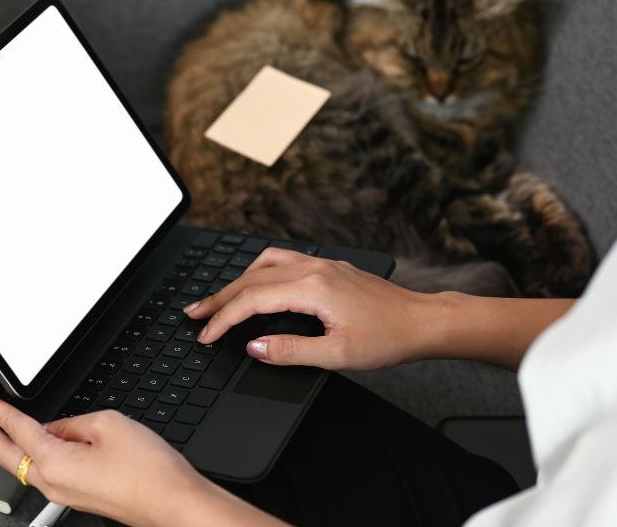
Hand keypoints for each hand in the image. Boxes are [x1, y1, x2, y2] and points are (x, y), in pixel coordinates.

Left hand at [0, 395, 281, 526]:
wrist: (172, 502)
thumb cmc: (148, 470)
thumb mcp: (108, 424)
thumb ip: (74, 422)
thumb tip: (59, 428)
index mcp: (53, 461)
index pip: (13, 429)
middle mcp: (52, 482)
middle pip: (5, 455)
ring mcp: (65, 493)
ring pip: (23, 466)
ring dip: (5, 443)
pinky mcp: (79, 496)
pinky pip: (45, 471)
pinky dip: (30, 454)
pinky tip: (37, 443)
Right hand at [184, 248, 433, 370]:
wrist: (423, 321)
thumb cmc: (388, 338)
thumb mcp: (337, 355)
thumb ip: (290, 351)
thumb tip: (254, 346)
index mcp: (312, 288)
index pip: (252, 300)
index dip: (223, 319)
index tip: (205, 335)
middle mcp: (313, 268)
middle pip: (251, 278)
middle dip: (219, 297)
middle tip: (193, 314)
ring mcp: (322, 264)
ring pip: (265, 264)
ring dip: (236, 281)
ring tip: (218, 300)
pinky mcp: (329, 268)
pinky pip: (283, 260)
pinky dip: (259, 272)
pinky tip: (255, 283)